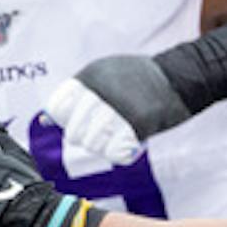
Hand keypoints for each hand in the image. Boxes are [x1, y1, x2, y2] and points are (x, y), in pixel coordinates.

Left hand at [43, 53, 190, 160]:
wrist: (180, 77)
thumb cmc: (140, 77)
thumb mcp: (106, 72)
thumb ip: (79, 93)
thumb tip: (46, 119)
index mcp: (92, 76)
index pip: (58, 107)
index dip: (62, 120)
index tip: (73, 122)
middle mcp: (103, 92)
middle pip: (75, 130)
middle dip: (83, 137)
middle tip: (96, 134)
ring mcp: (121, 109)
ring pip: (93, 143)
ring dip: (100, 147)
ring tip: (112, 138)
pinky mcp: (139, 125)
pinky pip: (115, 152)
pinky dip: (117, 153)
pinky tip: (124, 144)